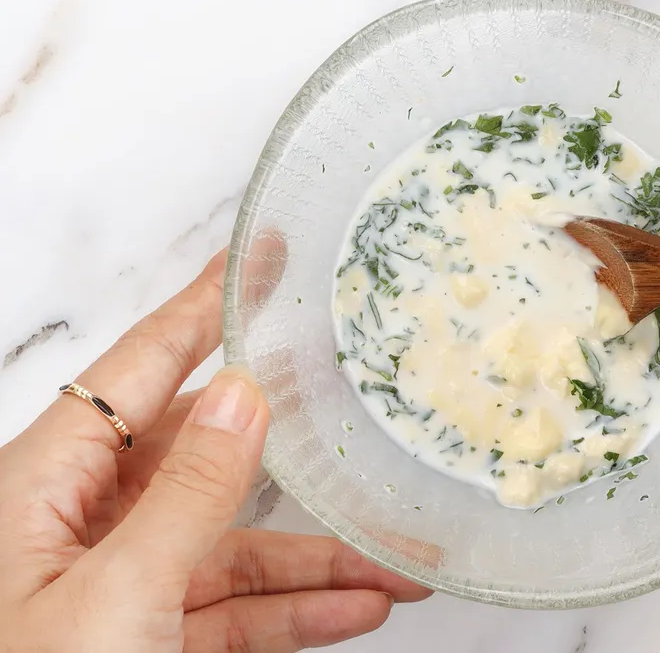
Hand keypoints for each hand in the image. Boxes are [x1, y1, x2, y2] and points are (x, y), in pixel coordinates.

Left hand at [0, 250, 429, 651]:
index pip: (141, 367)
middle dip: (291, 446)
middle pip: (205, 458)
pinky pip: (233, 614)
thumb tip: (242, 396)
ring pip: (234, 548)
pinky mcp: (148, 645)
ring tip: (401, 554)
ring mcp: (118, 588)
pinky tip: (360, 607)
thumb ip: (186, 496)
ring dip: (319, 556)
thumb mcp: (113, 597)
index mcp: (45, 484)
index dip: (204, 307)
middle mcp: (80, 524)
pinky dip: (297, 614)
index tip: (258, 257)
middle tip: (354, 396)